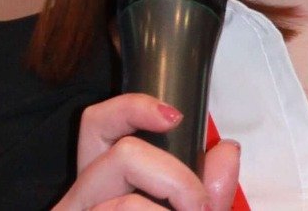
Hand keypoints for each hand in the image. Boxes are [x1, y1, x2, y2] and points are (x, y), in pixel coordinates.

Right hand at [53, 93, 240, 210]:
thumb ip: (210, 190)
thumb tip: (227, 150)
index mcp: (101, 185)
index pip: (96, 123)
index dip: (132, 107)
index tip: (173, 116)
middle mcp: (80, 198)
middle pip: (121, 154)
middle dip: (175, 178)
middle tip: (200, 206)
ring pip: (127, 197)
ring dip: (174, 204)